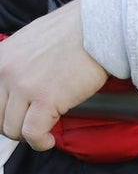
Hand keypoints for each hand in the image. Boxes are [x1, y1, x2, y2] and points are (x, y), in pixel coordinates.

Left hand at [0, 1, 108, 150]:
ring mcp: (24, 86)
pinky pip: (32, 133)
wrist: (94, 31)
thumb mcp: (28, 44)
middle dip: (14, 127)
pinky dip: (40, 143)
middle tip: (33, 126)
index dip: (4, 113)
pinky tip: (49, 140)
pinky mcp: (45, 99)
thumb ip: (17, 65)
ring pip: (12, 129)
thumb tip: (20, 89)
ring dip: (29, 136)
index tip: (19, 117)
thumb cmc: (71, 35)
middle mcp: (5, 72)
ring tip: (44, 133)